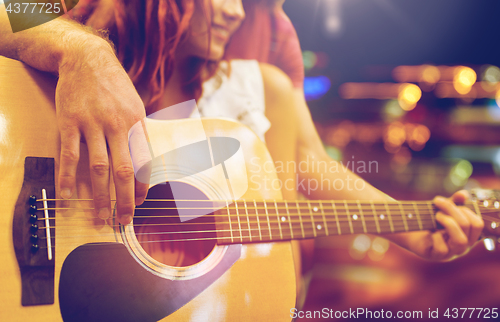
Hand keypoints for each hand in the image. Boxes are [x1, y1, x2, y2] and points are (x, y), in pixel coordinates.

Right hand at [56, 40, 148, 224]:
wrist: (87, 59)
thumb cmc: (115, 86)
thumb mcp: (136, 105)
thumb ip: (140, 133)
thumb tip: (147, 160)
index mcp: (138, 123)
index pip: (144, 162)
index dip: (143, 187)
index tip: (141, 204)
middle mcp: (118, 125)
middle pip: (124, 170)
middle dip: (125, 200)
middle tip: (124, 221)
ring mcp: (93, 124)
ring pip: (98, 167)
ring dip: (99, 196)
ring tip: (100, 216)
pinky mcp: (70, 121)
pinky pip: (69, 155)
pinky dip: (68, 177)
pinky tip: (67, 195)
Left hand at [393, 190, 483, 260]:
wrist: (410, 231)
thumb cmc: (430, 220)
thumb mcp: (443, 209)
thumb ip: (454, 202)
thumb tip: (464, 194)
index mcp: (468, 234)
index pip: (477, 223)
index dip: (464, 209)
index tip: (447, 200)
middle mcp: (463, 245)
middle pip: (468, 226)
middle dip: (452, 209)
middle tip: (437, 202)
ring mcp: (451, 253)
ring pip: (460, 240)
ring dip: (448, 223)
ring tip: (436, 215)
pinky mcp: (437, 256)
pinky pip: (442, 249)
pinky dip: (436, 236)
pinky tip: (430, 231)